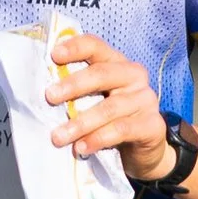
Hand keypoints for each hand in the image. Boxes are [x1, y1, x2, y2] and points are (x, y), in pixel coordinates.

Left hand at [45, 30, 170, 177]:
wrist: (142, 151)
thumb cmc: (110, 121)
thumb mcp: (94, 101)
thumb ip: (77, 94)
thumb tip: (44, 94)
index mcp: (117, 63)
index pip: (96, 47)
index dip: (75, 48)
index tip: (53, 56)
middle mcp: (134, 76)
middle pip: (102, 74)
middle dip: (73, 85)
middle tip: (50, 97)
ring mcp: (146, 100)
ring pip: (109, 107)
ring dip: (81, 122)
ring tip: (58, 137)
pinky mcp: (153, 125)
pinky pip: (122, 129)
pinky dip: (99, 138)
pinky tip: (82, 147)